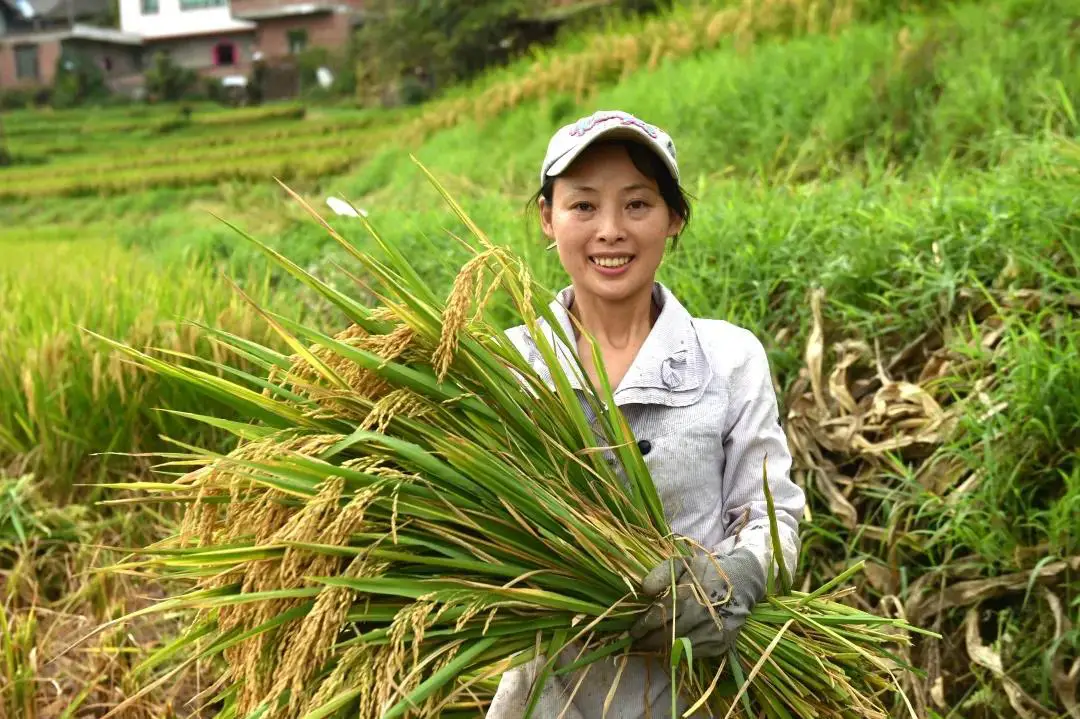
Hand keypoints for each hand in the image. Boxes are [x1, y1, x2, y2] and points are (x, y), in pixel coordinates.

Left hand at [629, 546, 765, 657]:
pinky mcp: (721, 644)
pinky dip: (682, 651)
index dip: (641, 627)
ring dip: (662, 649)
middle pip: (665, 636)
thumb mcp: (683, 563)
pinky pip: (695, 653)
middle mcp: (700, 616)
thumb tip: (644, 590)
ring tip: (651, 646)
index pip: (657, 617)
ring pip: (679, 648)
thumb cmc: (706, 571)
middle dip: (648, 641)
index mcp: (687, 595)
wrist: (742, 581)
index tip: (631, 632)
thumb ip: (661, 574)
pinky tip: (673, 645)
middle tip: (636, 644)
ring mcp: (712, 632)